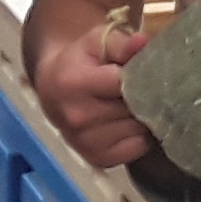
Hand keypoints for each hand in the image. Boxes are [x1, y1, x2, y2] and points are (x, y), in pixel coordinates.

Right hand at [34, 16, 155, 167]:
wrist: (53, 90)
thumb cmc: (79, 61)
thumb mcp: (96, 42)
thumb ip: (121, 43)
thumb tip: (143, 42)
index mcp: (74, 83)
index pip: (125, 83)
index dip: (141, 75)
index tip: (147, 69)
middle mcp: (77, 117)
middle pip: (134, 107)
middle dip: (143, 96)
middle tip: (139, 85)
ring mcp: (86, 142)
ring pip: (138, 129)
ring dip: (141, 117)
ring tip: (130, 103)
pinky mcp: (97, 159)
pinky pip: (137, 148)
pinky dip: (139, 136)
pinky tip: (126, 122)